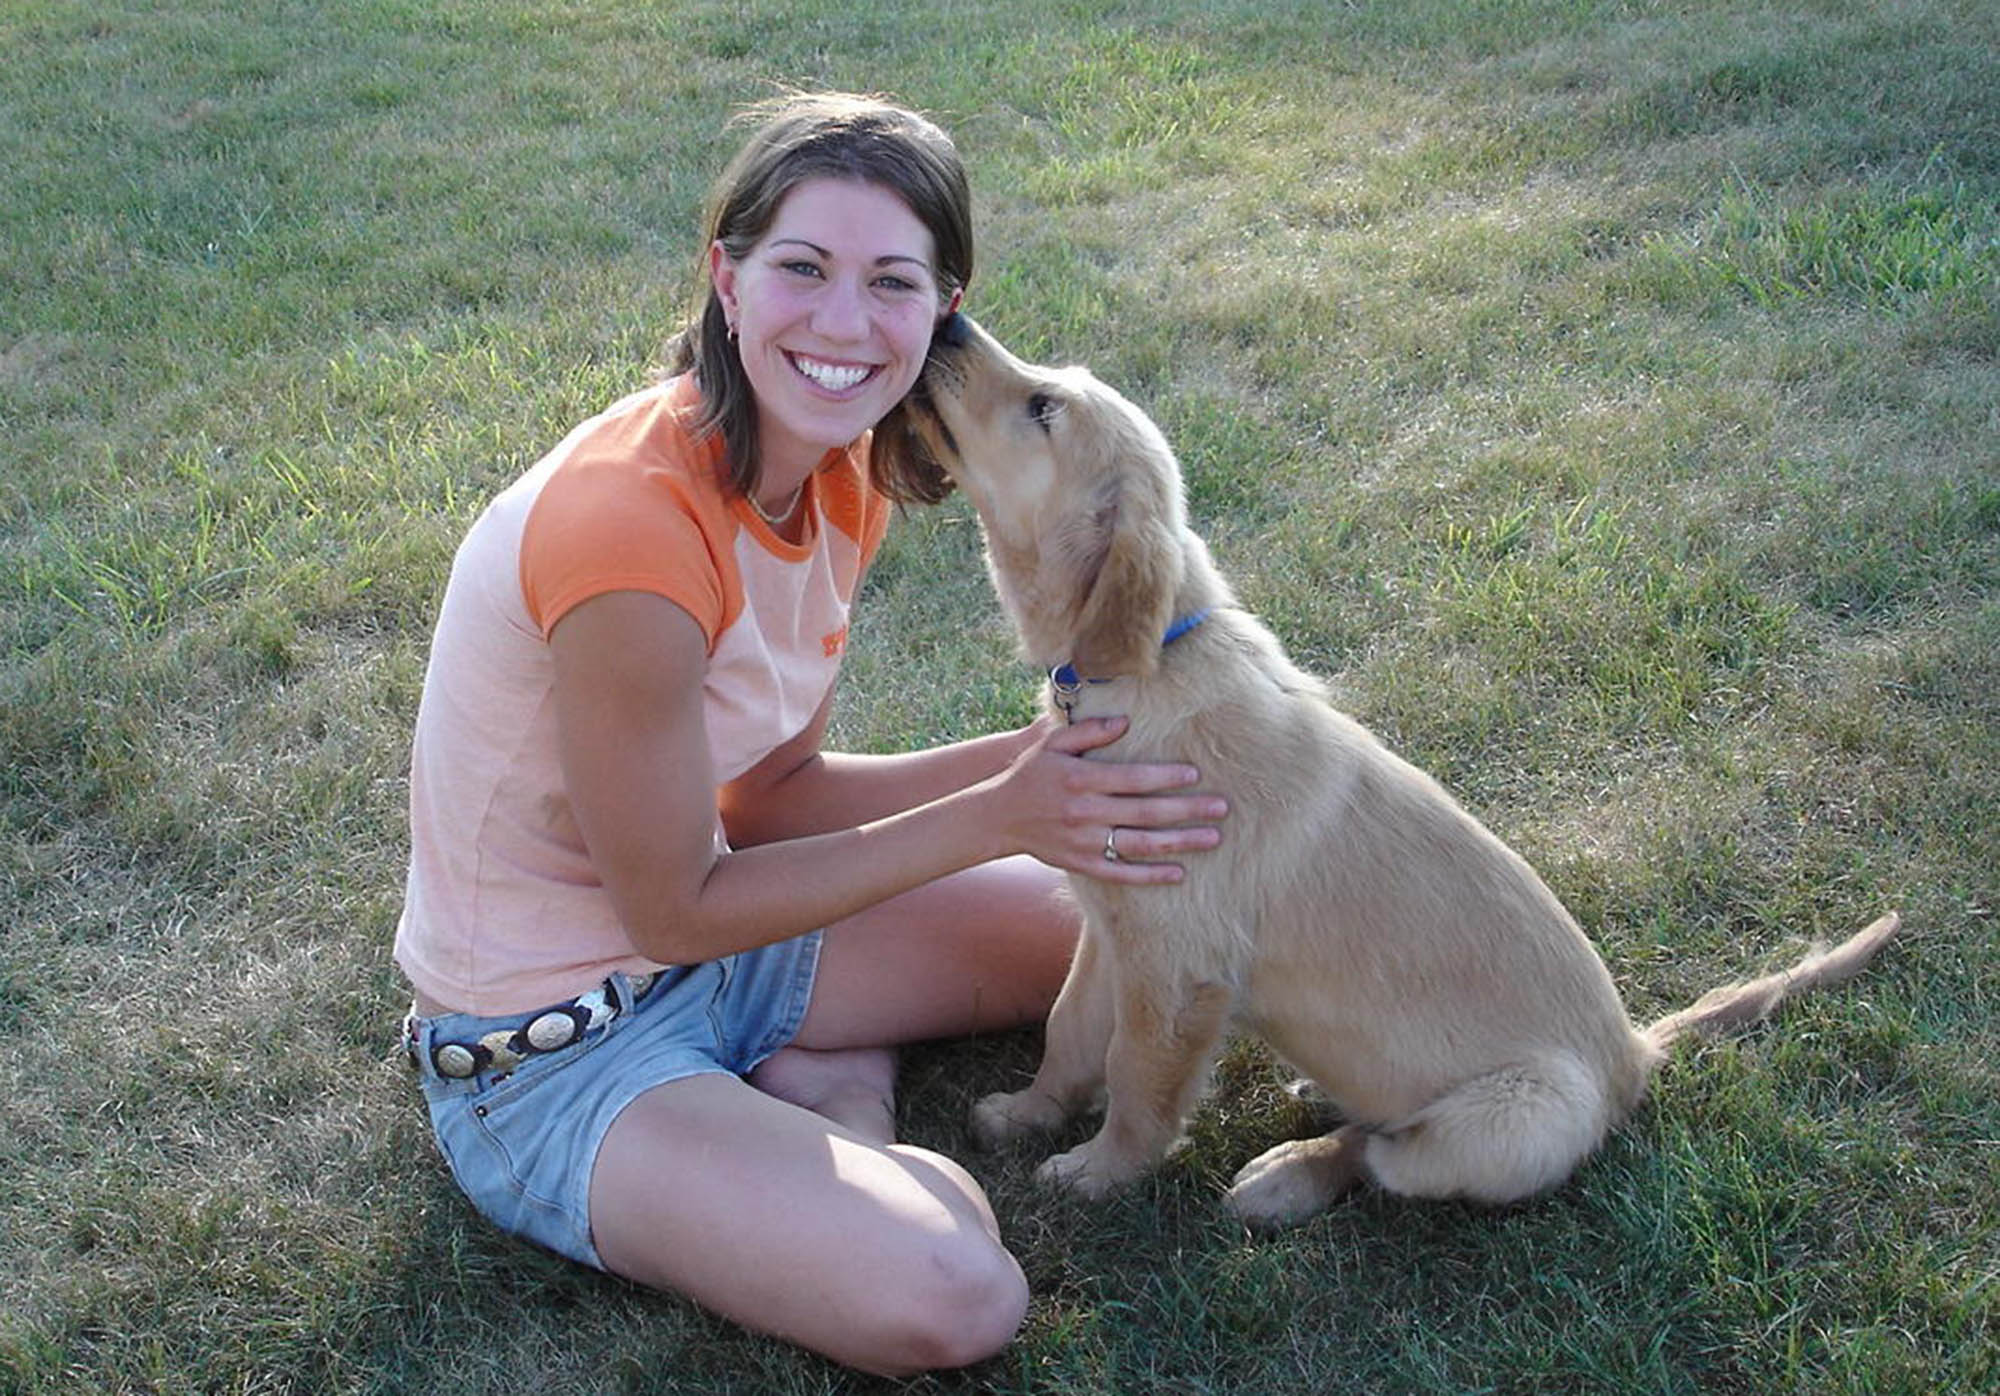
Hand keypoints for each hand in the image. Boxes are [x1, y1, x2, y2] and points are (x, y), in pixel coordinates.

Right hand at [984, 716, 1225, 883]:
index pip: (1131, 779)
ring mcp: (1084, 842)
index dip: (1165, 776)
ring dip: (1178, 842)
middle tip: (1221, 807)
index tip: (1195, 773)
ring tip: (1212, 838)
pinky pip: (1121, 872)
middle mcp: (1085, 812)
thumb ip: (1088, 731)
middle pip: (1145, 812)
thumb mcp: (1052, 743)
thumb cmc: (1031, 774)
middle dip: (1186, 810)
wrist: (998, 817)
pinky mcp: (1082, 864)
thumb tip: (1124, 722)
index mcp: (1081, 779)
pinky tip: (1178, 872)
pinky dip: (1150, 875)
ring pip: (1139, 844)